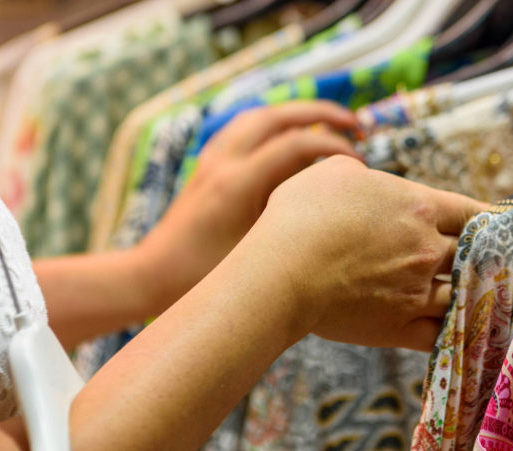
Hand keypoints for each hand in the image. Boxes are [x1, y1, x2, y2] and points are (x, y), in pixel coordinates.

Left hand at [135, 101, 360, 311]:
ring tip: (327, 122)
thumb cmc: (203, 274)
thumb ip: (290, 226)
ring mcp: (212, 159)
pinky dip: (272, 122)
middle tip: (355, 124)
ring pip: (258, 116)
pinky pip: (243, 127)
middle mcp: (224, 162)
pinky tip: (287, 134)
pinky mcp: (207, 164)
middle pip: (278, 116)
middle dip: (322, 114)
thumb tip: (332, 210)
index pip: (296, 144)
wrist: (153, 274)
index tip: (358, 165)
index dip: (334, 148)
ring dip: (296, 113)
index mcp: (238, 183)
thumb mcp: (256, 254)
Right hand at [251, 156, 487, 350]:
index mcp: (420, 207)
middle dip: (482, 258)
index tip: (499, 225)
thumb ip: (366, 175)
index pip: (473, 212)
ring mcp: (416, 292)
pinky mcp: (399, 328)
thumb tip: (371, 182)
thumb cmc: (301, 214)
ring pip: (463, 295)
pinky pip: (441, 335)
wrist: (280, 272)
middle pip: (474, 255)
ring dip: (469, 295)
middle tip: (492, 263)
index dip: (489, 219)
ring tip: (477, 296)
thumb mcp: (335, 172)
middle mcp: (427, 250)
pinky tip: (457, 331)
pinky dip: (453, 332)